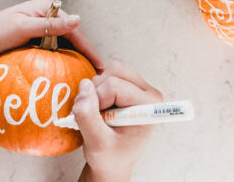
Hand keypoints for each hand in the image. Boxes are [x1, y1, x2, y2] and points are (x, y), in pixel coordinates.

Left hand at [0, 0, 103, 69]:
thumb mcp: (23, 27)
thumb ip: (50, 25)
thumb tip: (78, 19)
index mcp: (46, 7)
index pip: (72, 28)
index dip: (87, 47)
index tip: (99, 65)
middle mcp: (46, 16)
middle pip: (70, 36)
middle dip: (83, 53)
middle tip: (95, 74)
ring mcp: (40, 28)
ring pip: (63, 44)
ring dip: (73, 58)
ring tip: (85, 75)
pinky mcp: (35, 40)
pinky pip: (52, 50)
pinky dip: (60, 60)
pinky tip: (68, 71)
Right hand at [73, 62, 162, 181]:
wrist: (112, 163)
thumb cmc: (110, 157)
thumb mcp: (97, 143)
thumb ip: (88, 116)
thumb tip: (84, 85)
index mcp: (149, 106)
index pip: (114, 86)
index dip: (99, 101)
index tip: (100, 121)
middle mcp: (147, 92)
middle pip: (113, 72)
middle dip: (97, 92)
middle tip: (96, 116)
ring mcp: (137, 86)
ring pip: (109, 70)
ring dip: (95, 90)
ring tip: (98, 114)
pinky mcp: (126, 84)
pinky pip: (105, 74)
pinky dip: (96, 89)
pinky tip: (99, 107)